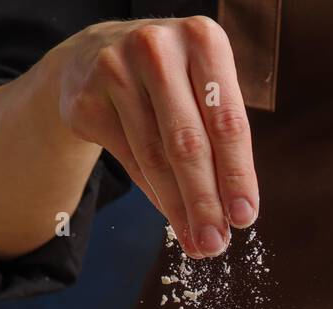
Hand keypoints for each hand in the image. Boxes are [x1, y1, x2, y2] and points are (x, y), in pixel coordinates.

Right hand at [52, 17, 257, 257]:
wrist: (96, 56)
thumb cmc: (172, 81)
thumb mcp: (204, 88)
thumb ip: (222, 138)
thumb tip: (235, 214)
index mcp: (203, 39)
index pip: (227, 120)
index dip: (237, 174)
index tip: (245, 218)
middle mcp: (158, 48)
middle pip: (188, 142)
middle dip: (205, 201)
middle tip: (217, 244)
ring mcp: (116, 70)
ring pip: (155, 157)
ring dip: (179, 209)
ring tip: (197, 243)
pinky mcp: (87, 99)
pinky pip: (129, 160)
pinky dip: (154, 195)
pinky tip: (172, 218)